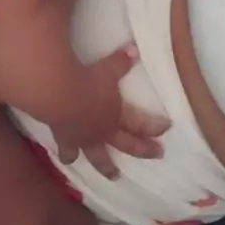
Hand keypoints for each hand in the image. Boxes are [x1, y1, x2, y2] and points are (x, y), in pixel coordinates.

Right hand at [52, 46, 169, 178]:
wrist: (58, 96)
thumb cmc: (87, 82)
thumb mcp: (106, 70)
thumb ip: (120, 61)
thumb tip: (134, 50)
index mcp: (116, 116)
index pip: (140, 124)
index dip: (154, 126)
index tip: (167, 128)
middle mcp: (103, 132)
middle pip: (126, 145)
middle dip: (142, 150)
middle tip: (157, 155)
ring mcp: (84, 139)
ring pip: (98, 157)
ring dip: (106, 166)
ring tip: (112, 175)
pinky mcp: (64, 139)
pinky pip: (66, 151)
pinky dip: (66, 155)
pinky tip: (66, 158)